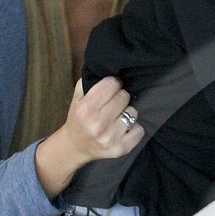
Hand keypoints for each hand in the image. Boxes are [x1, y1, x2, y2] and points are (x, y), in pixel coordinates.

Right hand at [35, 77, 144, 198]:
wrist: (75, 147)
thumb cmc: (78, 118)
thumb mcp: (78, 96)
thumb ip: (90, 80)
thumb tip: (108, 66)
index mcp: (86, 109)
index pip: (112, 84)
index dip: (113, 84)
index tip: (111, 87)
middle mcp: (98, 124)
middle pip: (124, 97)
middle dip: (120, 97)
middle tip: (114, 103)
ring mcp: (110, 138)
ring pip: (133, 112)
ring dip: (127, 112)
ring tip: (117, 116)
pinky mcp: (121, 149)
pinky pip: (140, 130)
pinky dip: (134, 128)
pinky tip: (123, 128)